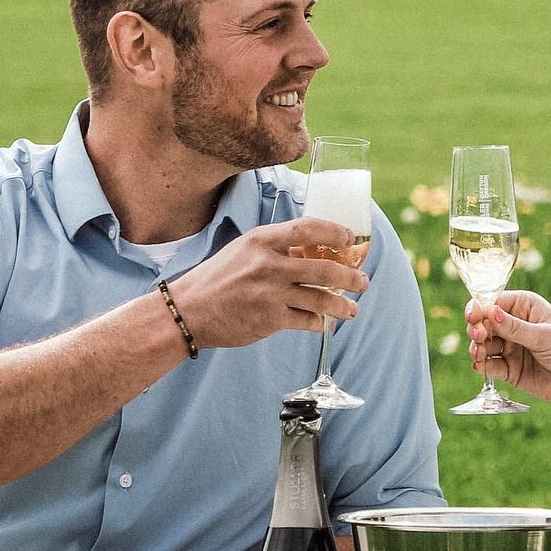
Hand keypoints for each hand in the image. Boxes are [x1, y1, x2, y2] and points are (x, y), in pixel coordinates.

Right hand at [166, 217, 369, 349]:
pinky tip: (325, 322)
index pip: (307, 228)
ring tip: (353, 309)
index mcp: (261, 241)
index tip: (349, 239)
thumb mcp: (243, 251)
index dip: (334, 232)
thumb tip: (313, 250)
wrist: (187, 312)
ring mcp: (270, 294)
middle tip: (363, 281)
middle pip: (324, 269)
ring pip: (322, 299)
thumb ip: (275, 249)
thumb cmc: (217, 279)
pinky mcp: (270, 319)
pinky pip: (307, 320)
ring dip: (343, 305)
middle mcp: (268, 265)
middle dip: (351, 277)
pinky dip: (320, 322)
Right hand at [465, 290, 550, 405]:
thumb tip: (490, 312)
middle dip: (477, 329)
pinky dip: (482, 364)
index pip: (493, 302)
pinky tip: (481, 365)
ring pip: (483, 344)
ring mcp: (510, 346)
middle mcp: (513, 324)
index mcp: (524, 306)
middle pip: (484, 323)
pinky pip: (489, 364)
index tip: (473, 318)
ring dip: (477, 347)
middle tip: (479, 337)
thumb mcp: (544, 336)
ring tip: (479, 353)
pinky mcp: (509, 368)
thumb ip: (515, 327)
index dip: (480, 308)